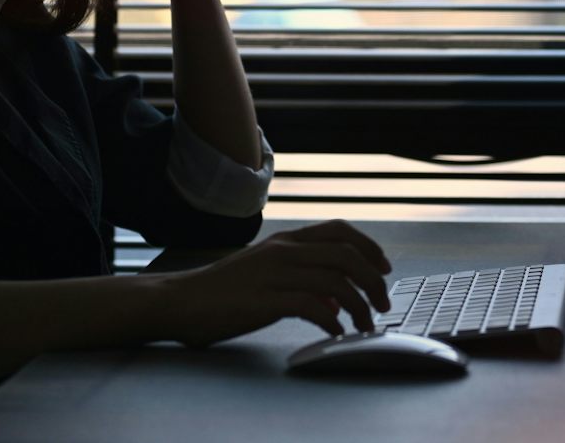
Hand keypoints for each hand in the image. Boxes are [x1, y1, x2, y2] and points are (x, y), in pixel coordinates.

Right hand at [152, 220, 393, 347]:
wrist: (180, 300)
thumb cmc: (222, 290)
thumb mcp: (265, 272)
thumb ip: (300, 277)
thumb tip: (336, 296)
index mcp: (285, 241)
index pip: (339, 231)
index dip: (369, 247)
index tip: (384, 268)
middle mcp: (283, 251)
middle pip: (346, 256)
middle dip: (373, 280)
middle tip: (382, 303)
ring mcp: (275, 274)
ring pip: (336, 282)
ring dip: (359, 306)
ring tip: (365, 326)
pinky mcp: (266, 301)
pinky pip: (314, 306)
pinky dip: (333, 321)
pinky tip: (336, 333)